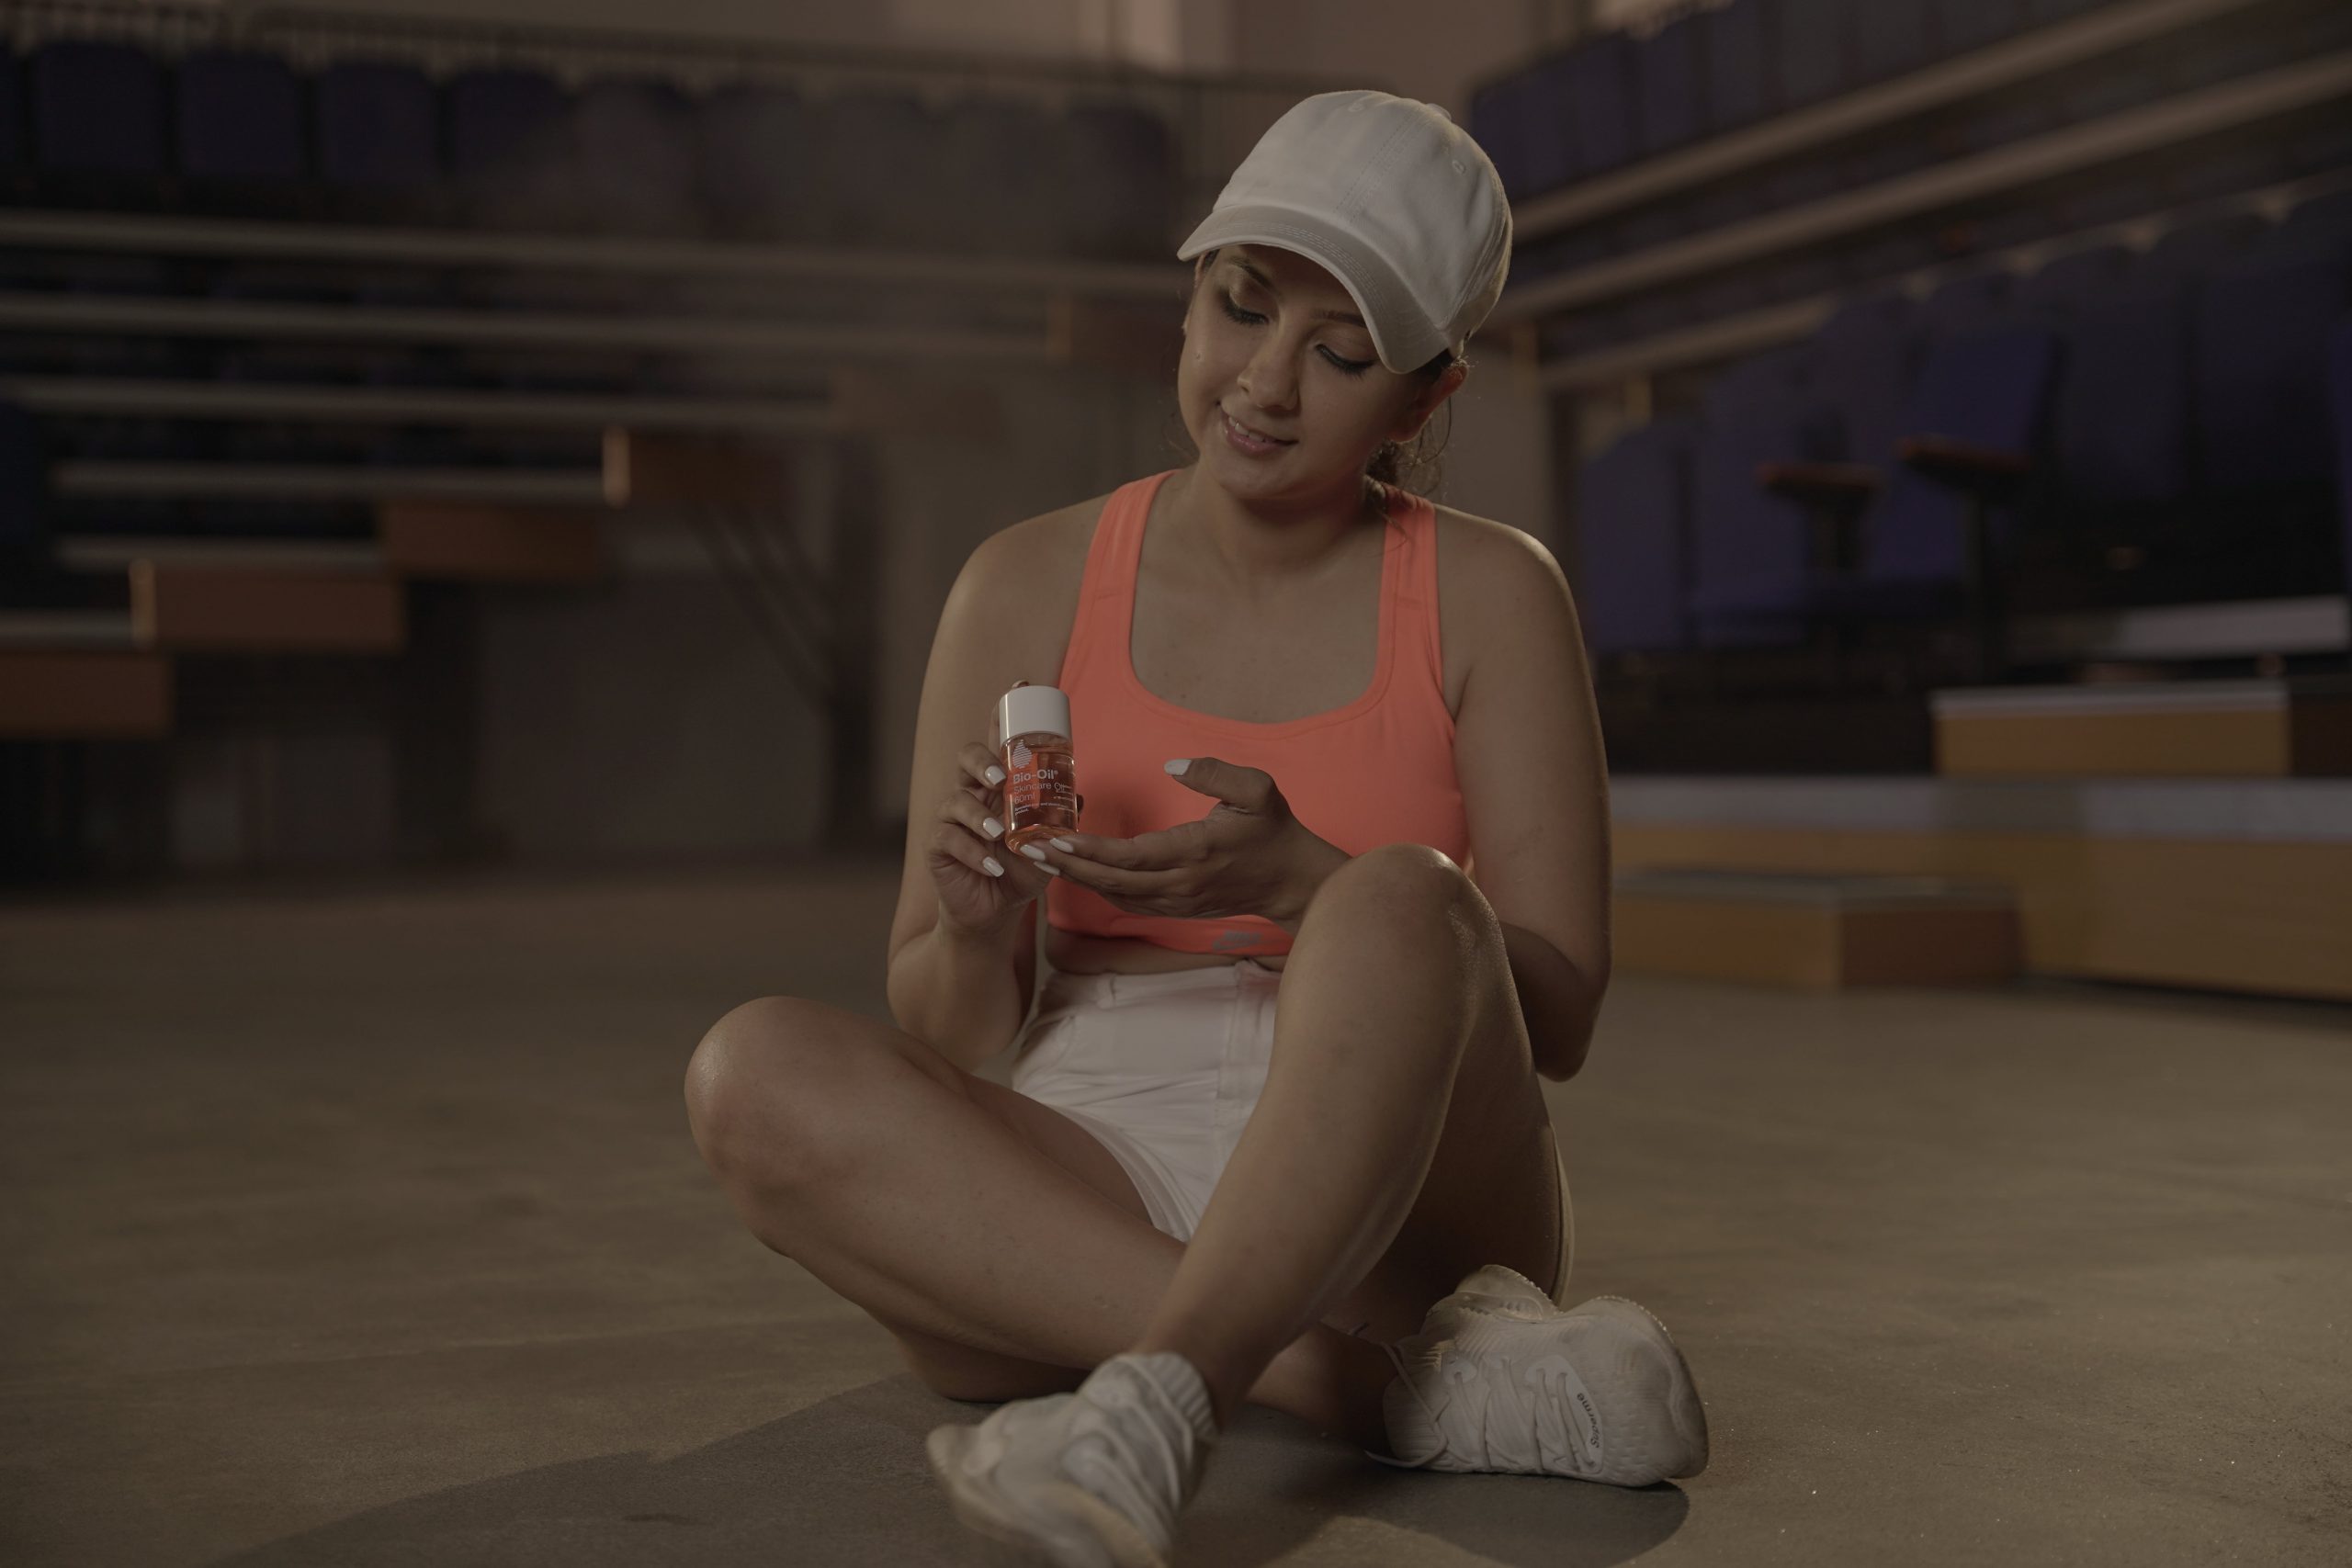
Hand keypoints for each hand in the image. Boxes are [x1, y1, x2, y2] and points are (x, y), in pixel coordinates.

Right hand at [926, 681, 1083, 937]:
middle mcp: (973, 793)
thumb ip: (1059, 820)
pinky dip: (973, 852)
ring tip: (998, 834)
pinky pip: (948, 839)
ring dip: (978, 816)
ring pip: (954, 800)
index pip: (1000, 741)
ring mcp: (953, 819)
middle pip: (967, 757)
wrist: (996, 911)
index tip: (1021, 685)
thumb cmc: (1020, 870)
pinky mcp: (939, 846)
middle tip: (1000, 778)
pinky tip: (992, 866)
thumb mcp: (1048, 844)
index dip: (1006, 712)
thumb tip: (1078, 796)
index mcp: (999, 785)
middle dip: (982, 762)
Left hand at [1020, 756, 1341, 930]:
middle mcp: (1183, 882)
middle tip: (1033, 850)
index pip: (1133, 856)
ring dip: (1080, 880)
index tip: (1060, 839)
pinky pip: (1131, 903)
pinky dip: (1101, 889)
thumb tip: (1172, 765)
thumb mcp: (1259, 790)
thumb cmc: (1275, 831)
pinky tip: (1079, 873)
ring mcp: (1179, 901)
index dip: (1093, 851)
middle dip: (1070, 868)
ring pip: (1118, 896)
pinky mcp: (1178, 909)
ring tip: (1044, 859)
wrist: (1294, 883)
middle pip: (1114, 882)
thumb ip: (1215, 772)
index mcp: (1197, 850)